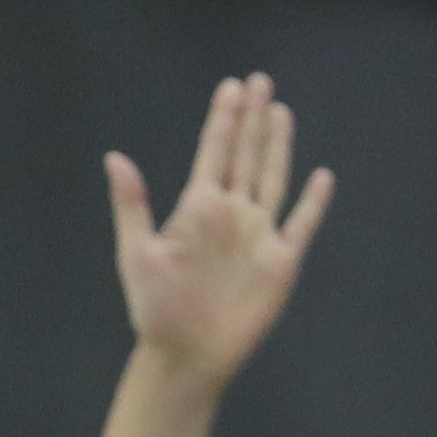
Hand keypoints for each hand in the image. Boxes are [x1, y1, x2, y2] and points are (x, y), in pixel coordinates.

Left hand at [107, 73, 334, 386]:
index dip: (223, 119)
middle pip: (246, 155)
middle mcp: (230, 215)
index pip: (214, 152)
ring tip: (279, 111)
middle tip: (259, 81)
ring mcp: (257, 236)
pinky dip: (313, 201)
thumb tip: (114, 157)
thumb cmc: (155, 309)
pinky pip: (302, 223)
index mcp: (197, 209)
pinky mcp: (281, 261)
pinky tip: (321, 176)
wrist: (185, 354)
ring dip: (277, 145)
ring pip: (273, 178)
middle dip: (252, 119)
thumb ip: (132, 204)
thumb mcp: (137, 253)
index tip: (230, 87)